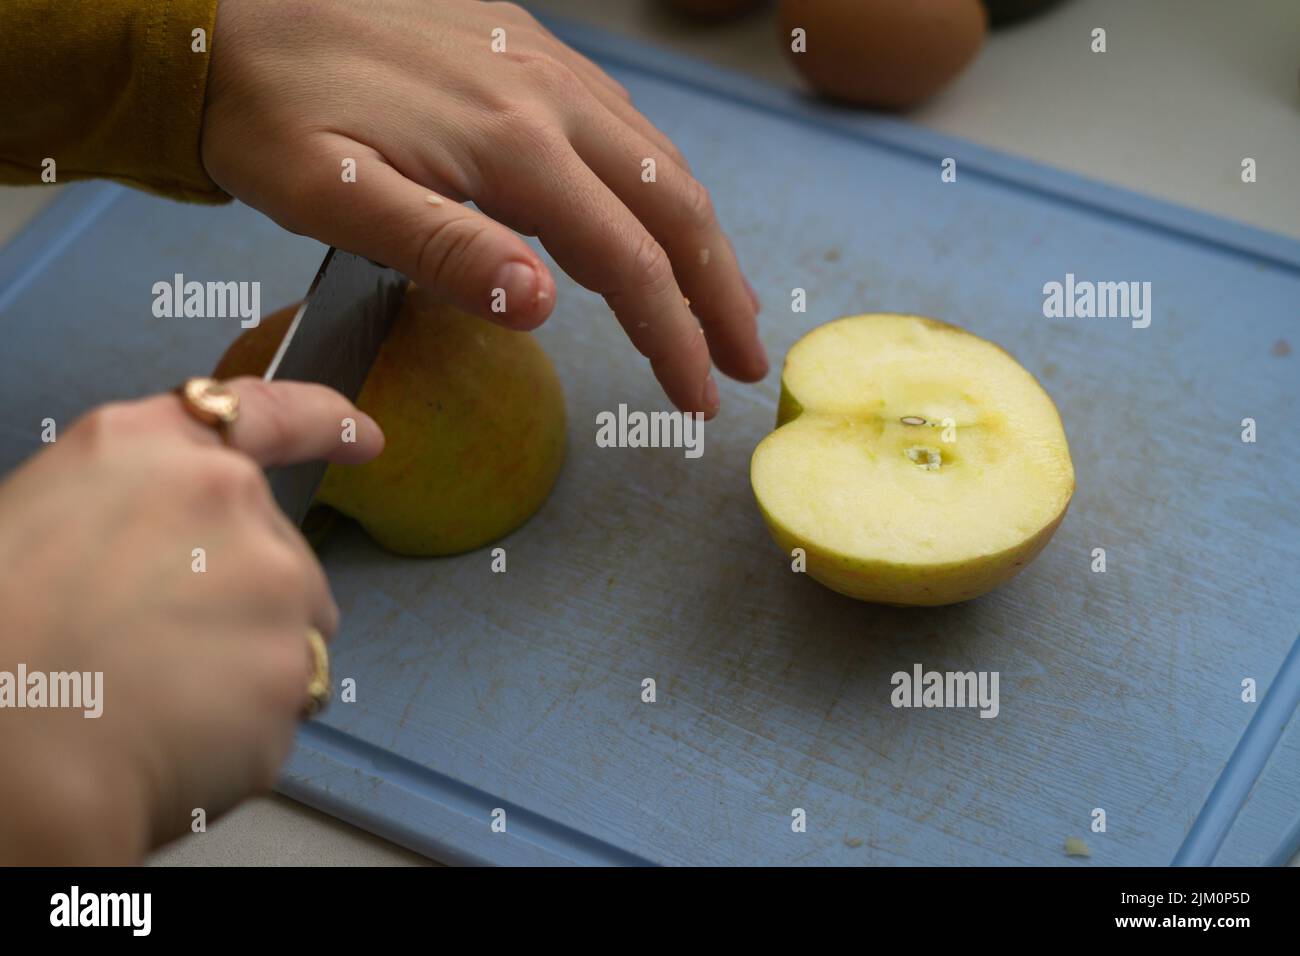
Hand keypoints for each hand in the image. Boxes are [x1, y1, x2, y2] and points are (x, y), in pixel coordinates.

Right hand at [0, 379, 381, 862]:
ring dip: (250, 661)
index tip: (363, 437)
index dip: (322, 422)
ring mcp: (271, 579)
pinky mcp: (294, 662)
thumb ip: (133, 511)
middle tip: (154, 651)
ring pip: (291, 626)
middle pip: (275, 549)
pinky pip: (284, 699)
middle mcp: (224, 496)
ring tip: (158, 699)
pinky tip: (178, 738)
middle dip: (240, 600)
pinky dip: (246, 725)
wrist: (2, 753)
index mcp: (143, 448)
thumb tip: (167, 550)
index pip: (263, 412)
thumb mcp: (37, 522)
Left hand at [199, 0, 766, 416]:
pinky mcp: (526, 46)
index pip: (626, 262)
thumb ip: (441, 248)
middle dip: (721, 293)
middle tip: (750, 362)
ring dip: (703, 238)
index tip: (698, 398)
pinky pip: (624, 121)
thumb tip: (543, 304)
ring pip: (659, 160)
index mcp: (510, 144)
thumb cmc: (266, 107)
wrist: (224, 8)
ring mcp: (543, 63)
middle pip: (673, 205)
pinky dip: (661, 184)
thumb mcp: (329, 192)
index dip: (673, 338)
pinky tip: (659, 213)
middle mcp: (548, 95)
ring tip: (725, 304)